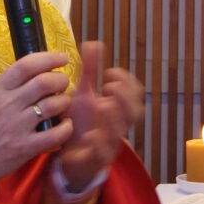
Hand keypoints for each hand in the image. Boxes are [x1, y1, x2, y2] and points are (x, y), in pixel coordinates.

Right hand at [0, 49, 73, 182]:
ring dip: (65, 102)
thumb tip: (37, 70)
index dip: (49, 58)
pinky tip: (65, 124)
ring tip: (63, 104)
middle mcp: (8, 104)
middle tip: (63, 83)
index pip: (26, 65)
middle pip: (44, 82)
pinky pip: (55, 134)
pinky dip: (66, 128)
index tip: (62, 58)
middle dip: (61, 80)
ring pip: (53, 105)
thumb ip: (10, 84)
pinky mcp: (25, 147)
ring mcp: (17, 126)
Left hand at [56, 43, 141, 194]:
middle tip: (109, 86)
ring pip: (118, 134)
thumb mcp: (83, 95)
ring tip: (102, 105)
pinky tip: (89, 135)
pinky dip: (96, 145)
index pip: (134, 95)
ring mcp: (106, 144)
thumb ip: (89, 71)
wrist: (69, 159)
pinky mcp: (92, 160)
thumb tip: (94, 43)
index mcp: (115, 110)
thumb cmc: (80, 124)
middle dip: (125, 98)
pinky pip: (99, 155)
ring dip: (112, 118)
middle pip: (132, 113)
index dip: (128, 83)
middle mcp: (115, 126)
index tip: (111, 72)